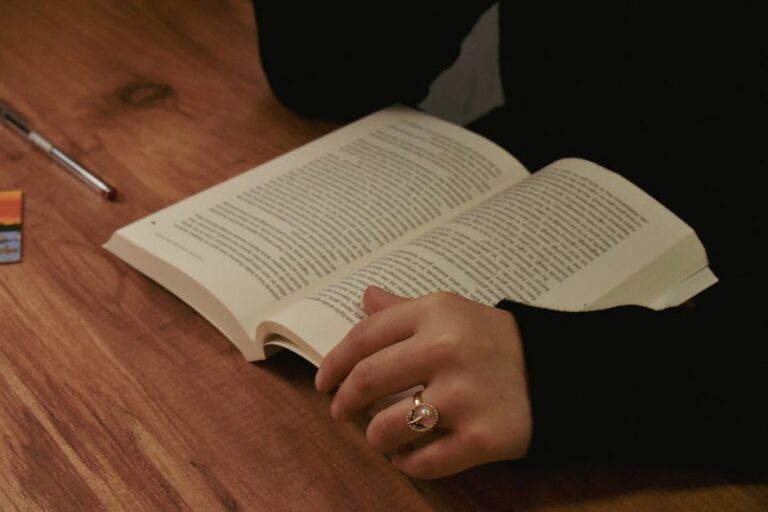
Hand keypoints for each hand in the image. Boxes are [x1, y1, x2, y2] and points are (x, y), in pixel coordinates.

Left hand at [315, 286, 532, 478]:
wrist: (559, 373)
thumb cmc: (495, 341)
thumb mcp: (452, 312)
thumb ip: (404, 308)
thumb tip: (364, 297)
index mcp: (435, 313)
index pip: (364, 337)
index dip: (334, 363)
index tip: (324, 381)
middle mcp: (446, 350)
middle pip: (367, 381)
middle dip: (343, 402)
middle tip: (340, 412)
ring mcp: (464, 396)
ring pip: (387, 428)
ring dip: (375, 437)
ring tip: (381, 435)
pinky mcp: (482, 438)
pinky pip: (422, 462)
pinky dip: (407, 463)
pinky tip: (408, 455)